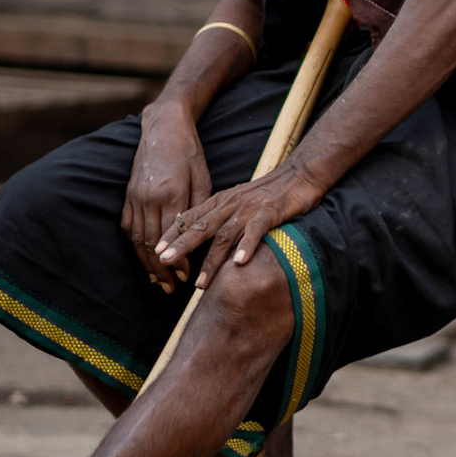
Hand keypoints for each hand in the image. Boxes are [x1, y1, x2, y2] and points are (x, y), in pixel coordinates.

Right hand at [121, 101, 210, 293]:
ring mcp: (135, 197)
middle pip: (152, 244)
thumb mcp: (202, 176)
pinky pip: (129, 226)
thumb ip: (198, 207)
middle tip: (171, 289)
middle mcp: (149, 198)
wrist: (163, 127)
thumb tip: (198, 237)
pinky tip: (143, 258)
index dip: (178, 260)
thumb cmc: (189, 151)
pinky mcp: (128, 195)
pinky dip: (135, 245)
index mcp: (171, 194)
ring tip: (158, 281)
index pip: (173, 238)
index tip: (186, 277)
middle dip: (161, 270)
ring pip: (138, 239)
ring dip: (147, 263)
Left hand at [155, 164, 324, 291]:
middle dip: (181, 246)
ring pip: (225, 234)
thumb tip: (203, 234)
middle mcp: (231, 204)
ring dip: (211, 260)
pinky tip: (240, 263)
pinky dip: (247, 246)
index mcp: (222, 201)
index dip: (172, 234)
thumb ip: (223, 215)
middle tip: (163, 262)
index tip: (155, 250)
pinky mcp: (270, 211)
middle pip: (201, 226)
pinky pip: (256, 230)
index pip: (191, 217)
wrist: (300, 173)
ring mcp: (250, 208)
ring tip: (200, 282)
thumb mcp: (240, 200)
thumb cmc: (271, 191)